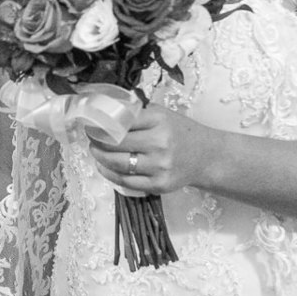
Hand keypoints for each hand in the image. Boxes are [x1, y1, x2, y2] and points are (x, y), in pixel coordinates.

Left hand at [87, 103, 215, 195]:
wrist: (206, 158)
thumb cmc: (180, 132)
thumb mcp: (161, 114)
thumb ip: (136, 113)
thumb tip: (104, 110)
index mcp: (159, 120)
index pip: (121, 121)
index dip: (101, 123)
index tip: (91, 122)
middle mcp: (160, 143)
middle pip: (115, 143)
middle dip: (97, 140)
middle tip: (90, 136)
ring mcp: (160, 166)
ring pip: (118, 163)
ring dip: (100, 157)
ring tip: (95, 150)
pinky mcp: (159, 185)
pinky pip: (126, 181)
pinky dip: (110, 173)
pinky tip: (104, 166)